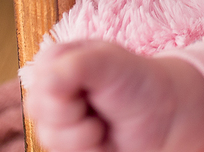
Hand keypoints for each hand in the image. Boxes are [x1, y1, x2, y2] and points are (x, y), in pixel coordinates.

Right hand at [24, 40, 203, 151]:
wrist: (165, 117)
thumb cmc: (139, 82)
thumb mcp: (112, 63)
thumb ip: (77, 65)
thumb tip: (44, 80)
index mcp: (57, 61)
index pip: (38, 78)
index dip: (62, 88)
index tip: (91, 84)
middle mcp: (52, 90)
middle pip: (38, 111)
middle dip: (72, 115)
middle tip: (100, 107)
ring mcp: (58, 120)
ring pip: (49, 139)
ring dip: (82, 138)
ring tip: (103, 126)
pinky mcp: (68, 144)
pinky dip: (87, 151)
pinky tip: (102, 141)